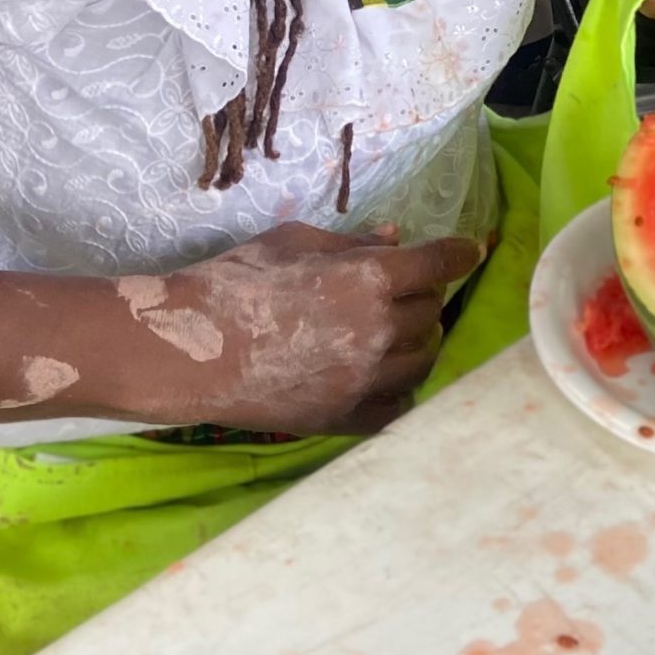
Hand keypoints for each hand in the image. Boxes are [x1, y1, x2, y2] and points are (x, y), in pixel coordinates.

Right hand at [143, 224, 483, 435]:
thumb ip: (351, 242)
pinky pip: (398, 405)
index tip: (469, 249)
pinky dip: (401, 387)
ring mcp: (363, 380)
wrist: (185, 351)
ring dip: (418, 339)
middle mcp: (377, 331)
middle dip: (424, 294)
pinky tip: (386, 375)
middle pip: (431, 310)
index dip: (459, 253)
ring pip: (424, 358)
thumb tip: (394, 237)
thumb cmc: (233, 282)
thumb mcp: (293, 241)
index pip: (438, 263)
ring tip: (397, 331)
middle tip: (405, 287)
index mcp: (367, 279)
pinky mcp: (344, 417)